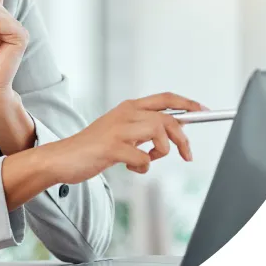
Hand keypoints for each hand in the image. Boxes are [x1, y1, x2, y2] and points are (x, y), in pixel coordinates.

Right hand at [42, 92, 205, 183]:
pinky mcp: (111, 147)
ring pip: (158, 132)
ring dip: (162, 151)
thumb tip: (174, 130)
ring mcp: (117, 130)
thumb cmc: (93, 147)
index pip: (164, 98)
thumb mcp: (121, 132)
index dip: (187, 104)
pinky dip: (143, 166)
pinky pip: (142, 157)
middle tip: (187, 155)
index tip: (203, 111)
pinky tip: (131, 167)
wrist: (62, 158)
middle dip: (183, 138)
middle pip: (167, 118)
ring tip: (149, 160)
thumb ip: (143, 129)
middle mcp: (125, 114)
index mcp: (128, 107)